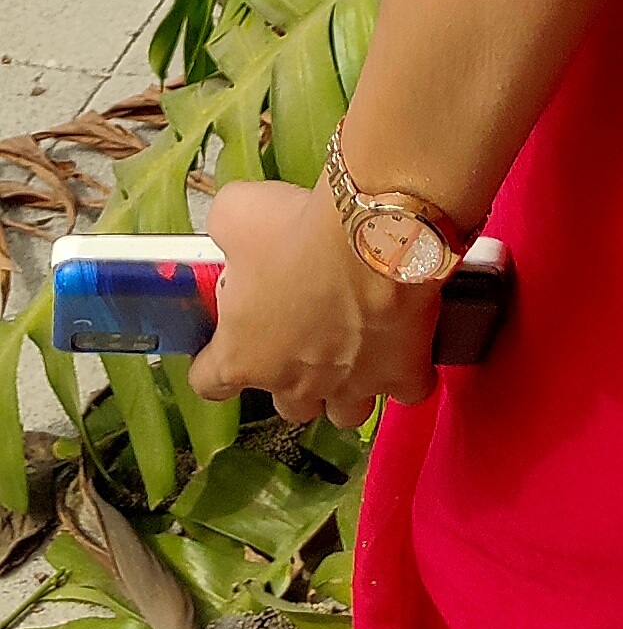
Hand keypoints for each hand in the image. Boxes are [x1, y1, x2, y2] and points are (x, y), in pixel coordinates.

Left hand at [191, 179, 440, 429]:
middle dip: (292, 378)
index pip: (209, 382)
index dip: (213, 363)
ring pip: (345, 413)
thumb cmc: (296, 228)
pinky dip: (406, 373)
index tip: (225, 342)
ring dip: (345, 389)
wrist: (375, 229)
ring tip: (354, 352)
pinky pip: (407, 390)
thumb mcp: (234, 215)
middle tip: (302, 335)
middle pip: (289, 406)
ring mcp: (352, 386)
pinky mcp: (402, 373)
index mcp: (243, 356)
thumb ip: (224, 237)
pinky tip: (406, 346)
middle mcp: (295, 384)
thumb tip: (229, 233)